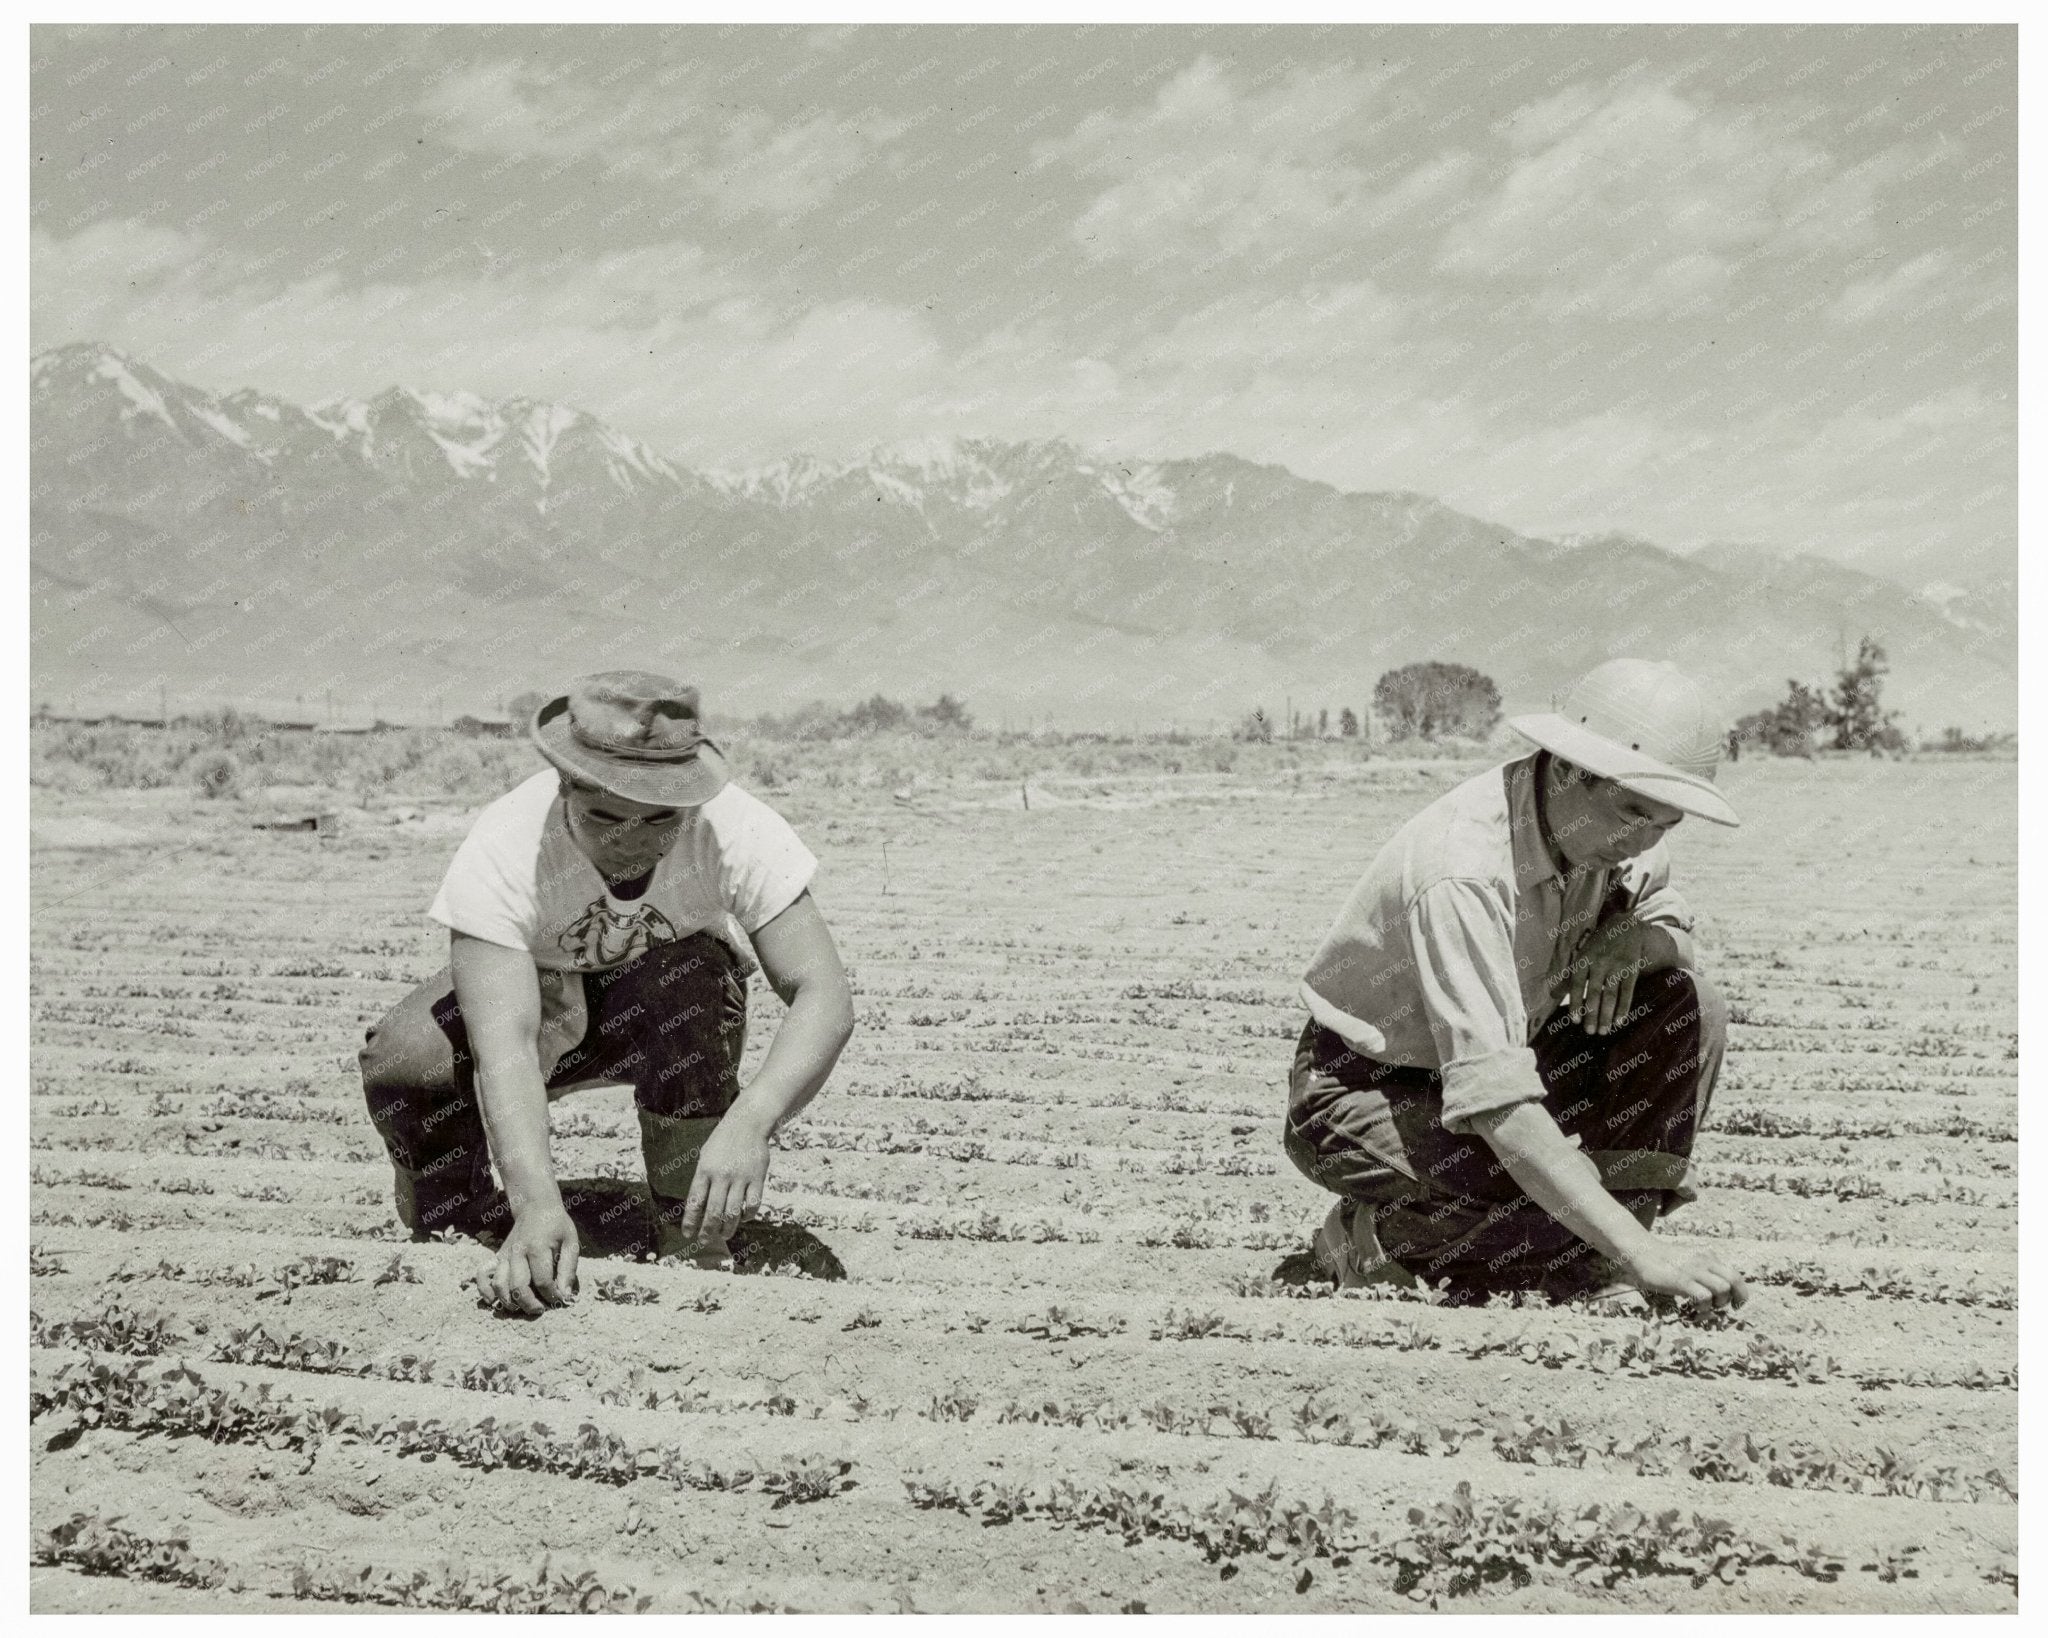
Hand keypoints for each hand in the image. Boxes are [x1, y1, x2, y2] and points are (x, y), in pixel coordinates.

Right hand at [472, 1200, 577, 1314]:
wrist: (536, 1207)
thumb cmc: (556, 1227)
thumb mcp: (571, 1243)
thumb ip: (568, 1270)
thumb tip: (564, 1296)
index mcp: (538, 1247)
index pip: (543, 1281)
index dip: (552, 1296)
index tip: (559, 1299)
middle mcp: (517, 1252)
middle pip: (518, 1287)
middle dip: (530, 1304)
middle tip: (540, 1310)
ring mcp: (504, 1255)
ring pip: (499, 1285)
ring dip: (509, 1302)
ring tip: (522, 1307)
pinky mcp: (496, 1257)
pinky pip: (482, 1275)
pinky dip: (484, 1290)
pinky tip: (494, 1301)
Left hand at [676, 1111, 771, 1249]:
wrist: (748, 1123)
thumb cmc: (723, 1141)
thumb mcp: (705, 1156)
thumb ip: (702, 1180)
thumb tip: (699, 1208)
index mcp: (705, 1170)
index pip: (695, 1202)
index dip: (690, 1221)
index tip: (688, 1234)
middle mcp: (722, 1176)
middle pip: (714, 1212)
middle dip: (708, 1231)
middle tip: (705, 1240)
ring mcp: (741, 1177)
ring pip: (733, 1212)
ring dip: (728, 1228)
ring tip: (724, 1235)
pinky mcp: (757, 1178)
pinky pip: (753, 1204)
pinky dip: (748, 1215)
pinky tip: (744, 1218)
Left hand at [1554, 914, 1650, 1035]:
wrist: (1626, 927)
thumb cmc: (1598, 946)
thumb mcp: (1582, 955)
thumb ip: (1570, 975)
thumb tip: (1553, 996)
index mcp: (1584, 959)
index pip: (1577, 984)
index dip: (1575, 1003)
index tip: (1574, 1021)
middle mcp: (1600, 962)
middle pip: (1595, 993)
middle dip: (1592, 1014)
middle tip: (1590, 1032)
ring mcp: (1617, 966)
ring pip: (1611, 995)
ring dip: (1607, 1015)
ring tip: (1603, 1031)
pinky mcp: (1632, 969)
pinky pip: (1627, 992)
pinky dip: (1623, 1008)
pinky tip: (1619, 1021)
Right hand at [1623, 1244, 1748, 1310]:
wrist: (1639, 1251)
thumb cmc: (1661, 1260)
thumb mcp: (1687, 1259)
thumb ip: (1702, 1269)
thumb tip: (1714, 1289)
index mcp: (1707, 1256)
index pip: (1734, 1274)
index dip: (1740, 1292)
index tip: (1736, 1303)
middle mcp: (1704, 1262)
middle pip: (1734, 1279)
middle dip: (1737, 1297)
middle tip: (1729, 1308)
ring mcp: (1693, 1271)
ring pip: (1722, 1288)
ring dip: (1718, 1302)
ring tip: (1705, 1306)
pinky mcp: (1681, 1280)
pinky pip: (1704, 1296)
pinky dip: (1703, 1306)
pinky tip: (1692, 1306)